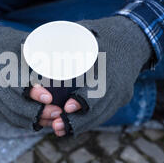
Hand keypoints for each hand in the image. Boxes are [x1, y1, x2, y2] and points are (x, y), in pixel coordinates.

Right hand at [0, 26, 48, 129]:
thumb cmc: (9, 46)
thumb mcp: (23, 43)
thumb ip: (41, 51)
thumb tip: (66, 54)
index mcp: (2, 70)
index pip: (17, 86)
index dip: (34, 94)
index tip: (50, 97)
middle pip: (17, 107)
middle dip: (39, 112)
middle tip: (58, 112)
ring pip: (14, 117)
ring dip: (35, 121)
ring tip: (54, 119)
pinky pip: (10, 119)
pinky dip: (26, 122)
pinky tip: (41, 121)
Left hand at [49, 16, 151, 135]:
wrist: (134, 38)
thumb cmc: (103, 33)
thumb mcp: (85, 32)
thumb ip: (63, 41)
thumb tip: (29, 45)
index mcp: (111, 68)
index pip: (98, 91)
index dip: (82, 102)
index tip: (66, 107)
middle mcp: (120, 85)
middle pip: (99, 110)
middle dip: (77, 122)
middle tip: (55, 127)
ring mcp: (123, 94)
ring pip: (102, 116)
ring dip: (81, 126)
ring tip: (58, 130)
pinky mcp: (122, 98)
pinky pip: (106, 113)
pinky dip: (89, 121)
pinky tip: (72, 127)